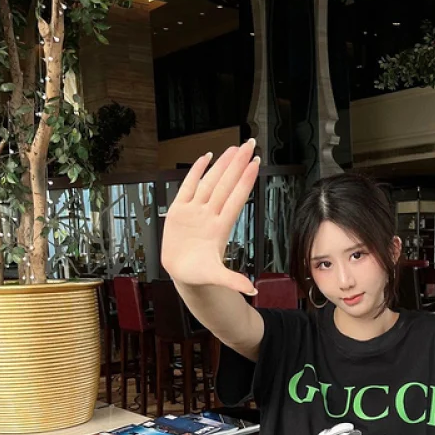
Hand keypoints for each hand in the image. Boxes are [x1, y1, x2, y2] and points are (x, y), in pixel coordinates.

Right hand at [160, 140, 259, 295]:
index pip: (236, 198)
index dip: (245, 181)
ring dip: (222, 165)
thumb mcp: (216, 277)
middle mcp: (209, 215)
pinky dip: (195, 172)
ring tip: (233, 148)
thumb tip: (252, 289)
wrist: (184, 275)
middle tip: (249, 145)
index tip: (255, 164)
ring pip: (210, 182)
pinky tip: (205, 158)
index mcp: (219, 227)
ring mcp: (195, 211)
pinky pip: (188, 187)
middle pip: (226, 184)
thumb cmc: (199, 275)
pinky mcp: (179, 211)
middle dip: (237, 164)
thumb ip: (233, 280)